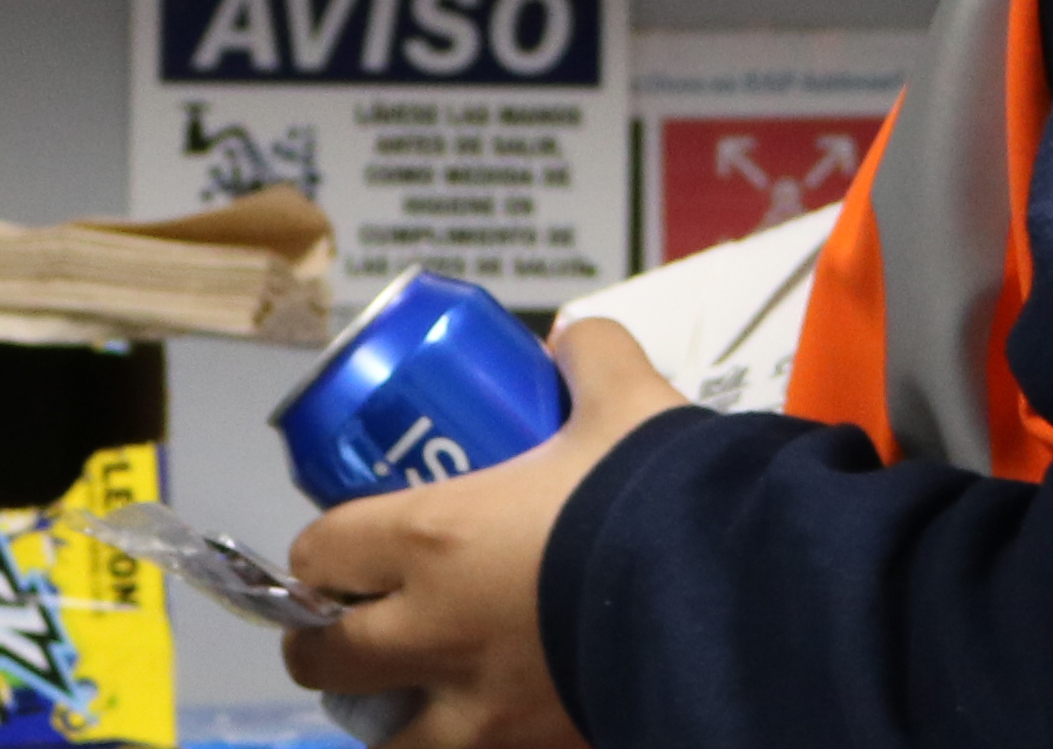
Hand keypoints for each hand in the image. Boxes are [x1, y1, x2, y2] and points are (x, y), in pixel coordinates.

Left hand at [284, 316, 686, 748]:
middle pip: (323, 658)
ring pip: (384, 740)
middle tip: (353, 627)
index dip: (322, 553)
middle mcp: (436, 632)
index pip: (321, 555)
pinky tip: (492, 721)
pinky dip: (467, 744)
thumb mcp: (628, 404)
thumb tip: (572, 344)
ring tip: (413, 694)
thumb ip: (592, 360)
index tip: (344, 548)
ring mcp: (480, 708)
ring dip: (385, 714)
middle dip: (324, 643)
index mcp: (435, 538)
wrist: (731, 594)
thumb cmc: (657, 496)